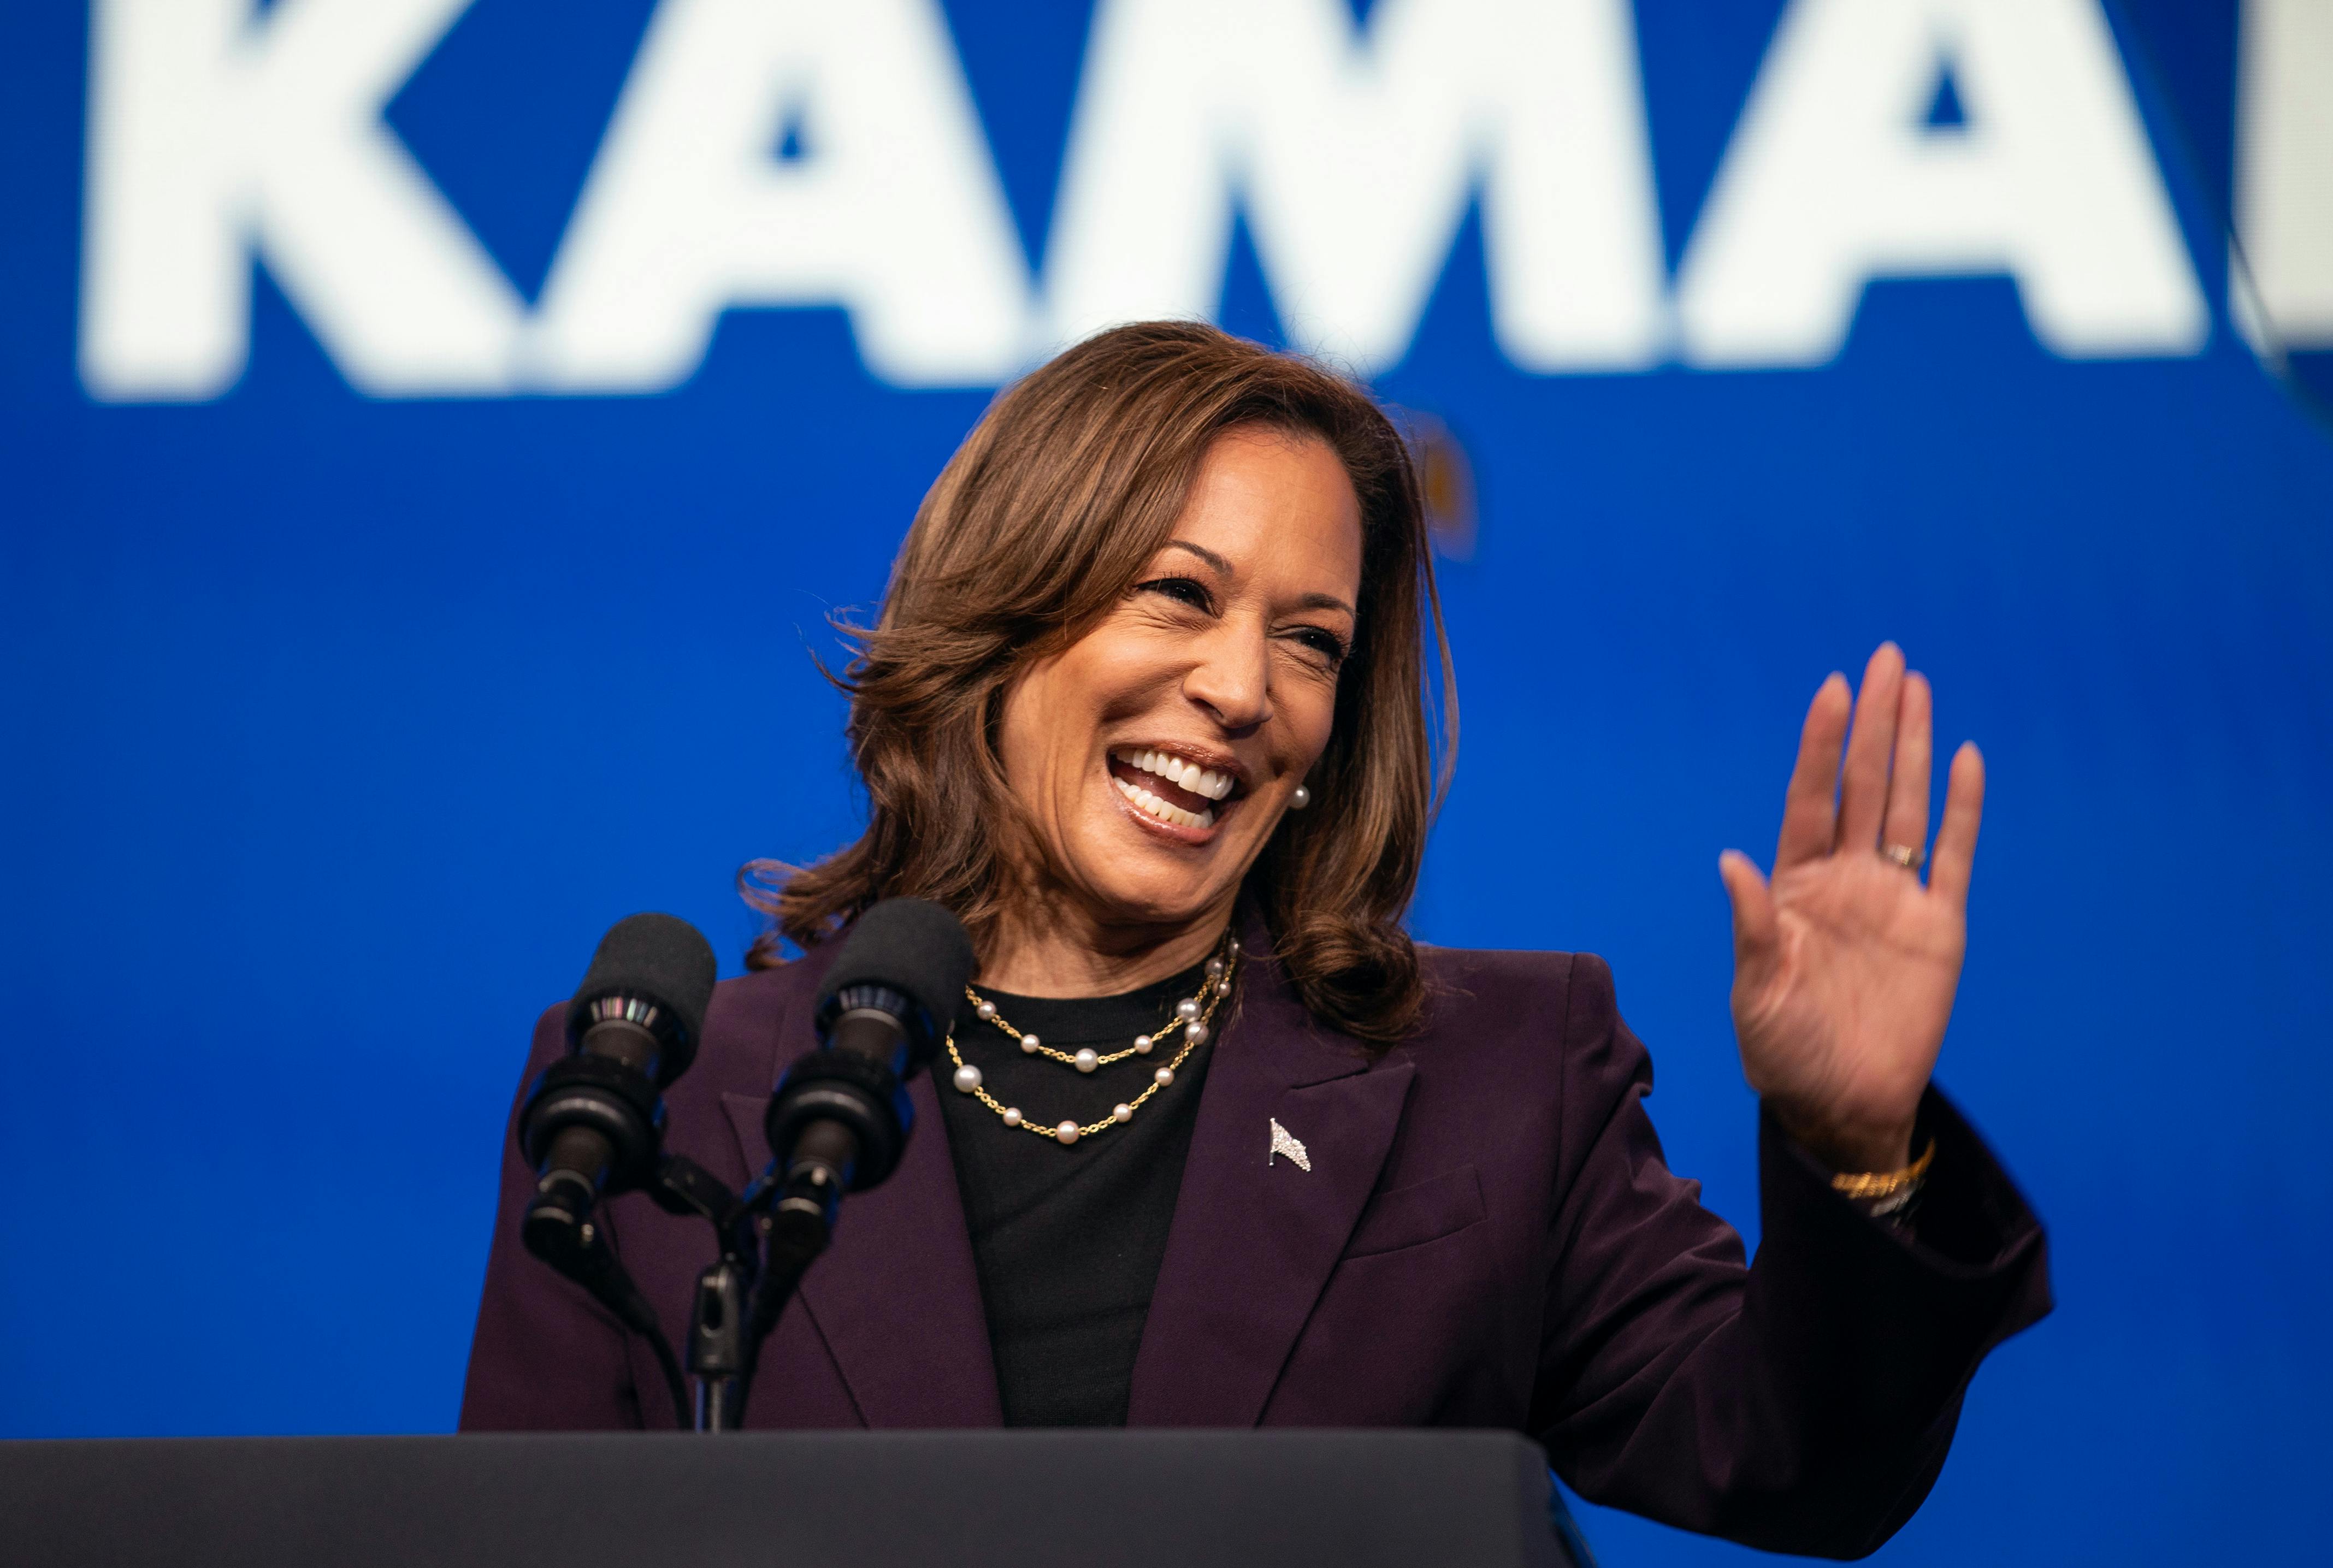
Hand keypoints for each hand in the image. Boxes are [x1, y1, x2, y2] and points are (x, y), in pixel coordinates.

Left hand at [1718, 644, 1984, 1173]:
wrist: (1841, 1104)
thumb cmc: (1784, 1052)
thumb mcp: (1755, 991)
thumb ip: (1750, 926)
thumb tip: (1730, 861)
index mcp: (1795, 888)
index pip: (1810, 799)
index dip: (1821, 746)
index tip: (1832, 690)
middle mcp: (1846, 880)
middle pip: (1863, 786)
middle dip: (1874, 724)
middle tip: (1886, 658)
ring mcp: (1893, 898)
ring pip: (1907, 806)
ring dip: (1914, 748)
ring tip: (1918, 687)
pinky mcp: (1937, 926)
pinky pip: (1951, 856)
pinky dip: (1961, 810)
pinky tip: (1966, 760)